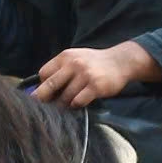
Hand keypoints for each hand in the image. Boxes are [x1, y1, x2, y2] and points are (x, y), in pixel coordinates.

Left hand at [33, 43, 153, 107]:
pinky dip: (76, 105)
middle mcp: (74, 64)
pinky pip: (78, 101)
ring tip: (69, 103)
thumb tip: (41, 88)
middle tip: (46, 105)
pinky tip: (79, 103)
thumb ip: (60, 69)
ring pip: (65, 96)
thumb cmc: (95, 63)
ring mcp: (85, 75)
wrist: (120, 62)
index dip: (43, 85)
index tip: (47, 92)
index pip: (44, 73)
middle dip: (45, 98)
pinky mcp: (95, 86)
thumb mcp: (76, 58)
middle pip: (50, 85)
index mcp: (65, 56)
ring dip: (64, 103)